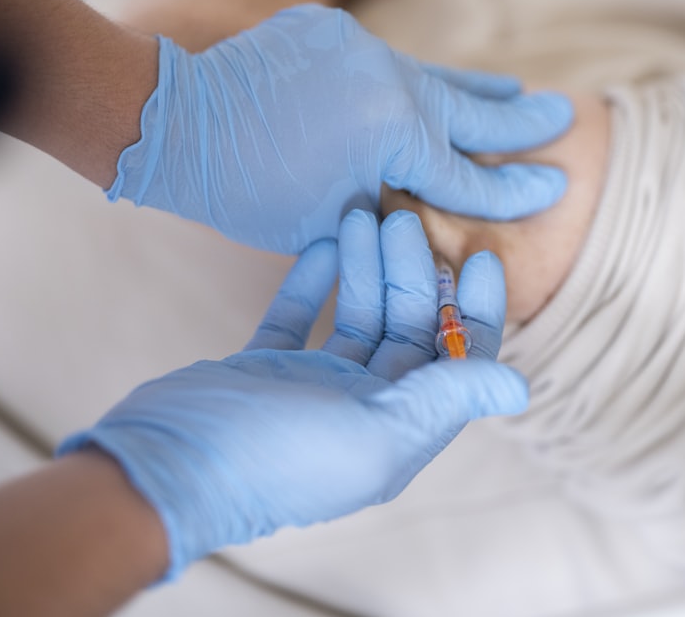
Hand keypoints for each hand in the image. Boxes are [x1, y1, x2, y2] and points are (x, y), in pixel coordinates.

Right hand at [57, 209, 525, 578]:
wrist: (165, 469)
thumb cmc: (275, 458)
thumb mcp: (375, 432)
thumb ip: (445, 401)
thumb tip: (519, 387)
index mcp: (400, 429)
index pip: (459, 363)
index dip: (476, 311)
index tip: (477, 255)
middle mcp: (364, 408)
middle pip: (409, 329)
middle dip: (413, 272)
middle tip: (402, 217)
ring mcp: (314, 386)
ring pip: (357, 314)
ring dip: (365, 267)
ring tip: (364, 214)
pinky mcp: (267, 367)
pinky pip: (302, 314)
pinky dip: (315, 278)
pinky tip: (325, 241)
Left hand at [109, 4, 572, 253]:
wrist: (175, 121)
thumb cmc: (247, 189)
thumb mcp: (334, 218)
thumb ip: (394, 204)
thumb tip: (429, 201)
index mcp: (392, 136)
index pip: (466, 173)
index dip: (513, 188)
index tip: (555, 186)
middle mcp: (389, 83)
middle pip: (470, 110)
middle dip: (519, 120)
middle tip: (565, 117)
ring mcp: (363, 49)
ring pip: (435, 78)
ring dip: (477, 89)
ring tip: (519, 90)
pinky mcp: (334, 31)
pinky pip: (390, 63)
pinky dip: (417, 80)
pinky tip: (440, 82)